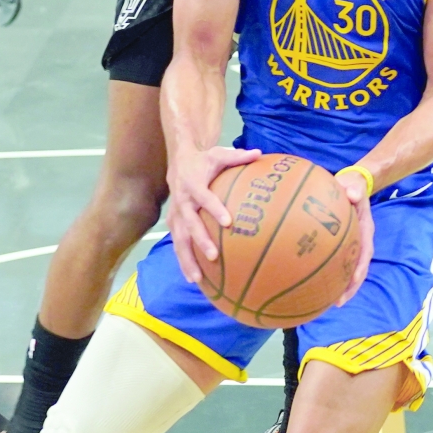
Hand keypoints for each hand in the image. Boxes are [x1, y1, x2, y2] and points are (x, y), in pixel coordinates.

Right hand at [167, 145, 260, 284]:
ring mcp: (176, 215)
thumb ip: (238, 156)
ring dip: (187, 259)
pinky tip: (193, 279)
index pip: (204, 198)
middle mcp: (182, 202)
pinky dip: (183, 262)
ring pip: (179, 240)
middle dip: (200, 241)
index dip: (214, 209)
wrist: (179, 162)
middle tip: (214, 256)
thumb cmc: (204, 160)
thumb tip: (260, 153)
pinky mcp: (173, 224)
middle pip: (189, 224)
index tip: (228, 222)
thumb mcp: (219, 154)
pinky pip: (178, 245)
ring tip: (198, 278)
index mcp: (193, 184)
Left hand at [335, 169, 374, 306]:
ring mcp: (351, 245)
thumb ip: (353, 187)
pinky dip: (329, 274)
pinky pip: (336, 262)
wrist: (350, 185)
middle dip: (351, 286)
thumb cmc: (350, 185)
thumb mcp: (353, 183)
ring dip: (341, 286)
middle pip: (359, 268)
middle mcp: (360, 240)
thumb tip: (352, 194)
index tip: (354, 279)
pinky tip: (315, 285)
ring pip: (349, 269)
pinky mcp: (340, 245)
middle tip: (338, 302)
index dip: (360, 266)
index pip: (366, 251)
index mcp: (365, 229)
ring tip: (328, 302)